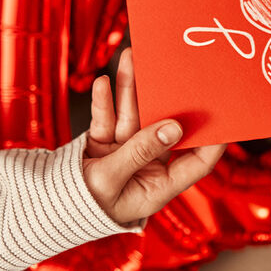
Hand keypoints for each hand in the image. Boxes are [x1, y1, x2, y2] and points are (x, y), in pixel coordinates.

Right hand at [82, 49, 226, 224]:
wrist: (45, 211)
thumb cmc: (82, 207)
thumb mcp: (110, 181)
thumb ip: (139, 151)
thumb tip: (173, 127)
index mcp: (159, 187)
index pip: (197, 162)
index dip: (213, 142)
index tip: (225, 116)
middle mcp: (147, 167)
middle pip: (163, 128)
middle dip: (165, 98)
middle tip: (174, 69)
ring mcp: (126, 153)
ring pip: (134, 116)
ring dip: (131, 88)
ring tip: (131, 59)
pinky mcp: (104, 142)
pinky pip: (107, 119)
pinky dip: (104, 102)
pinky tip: (102, 83)